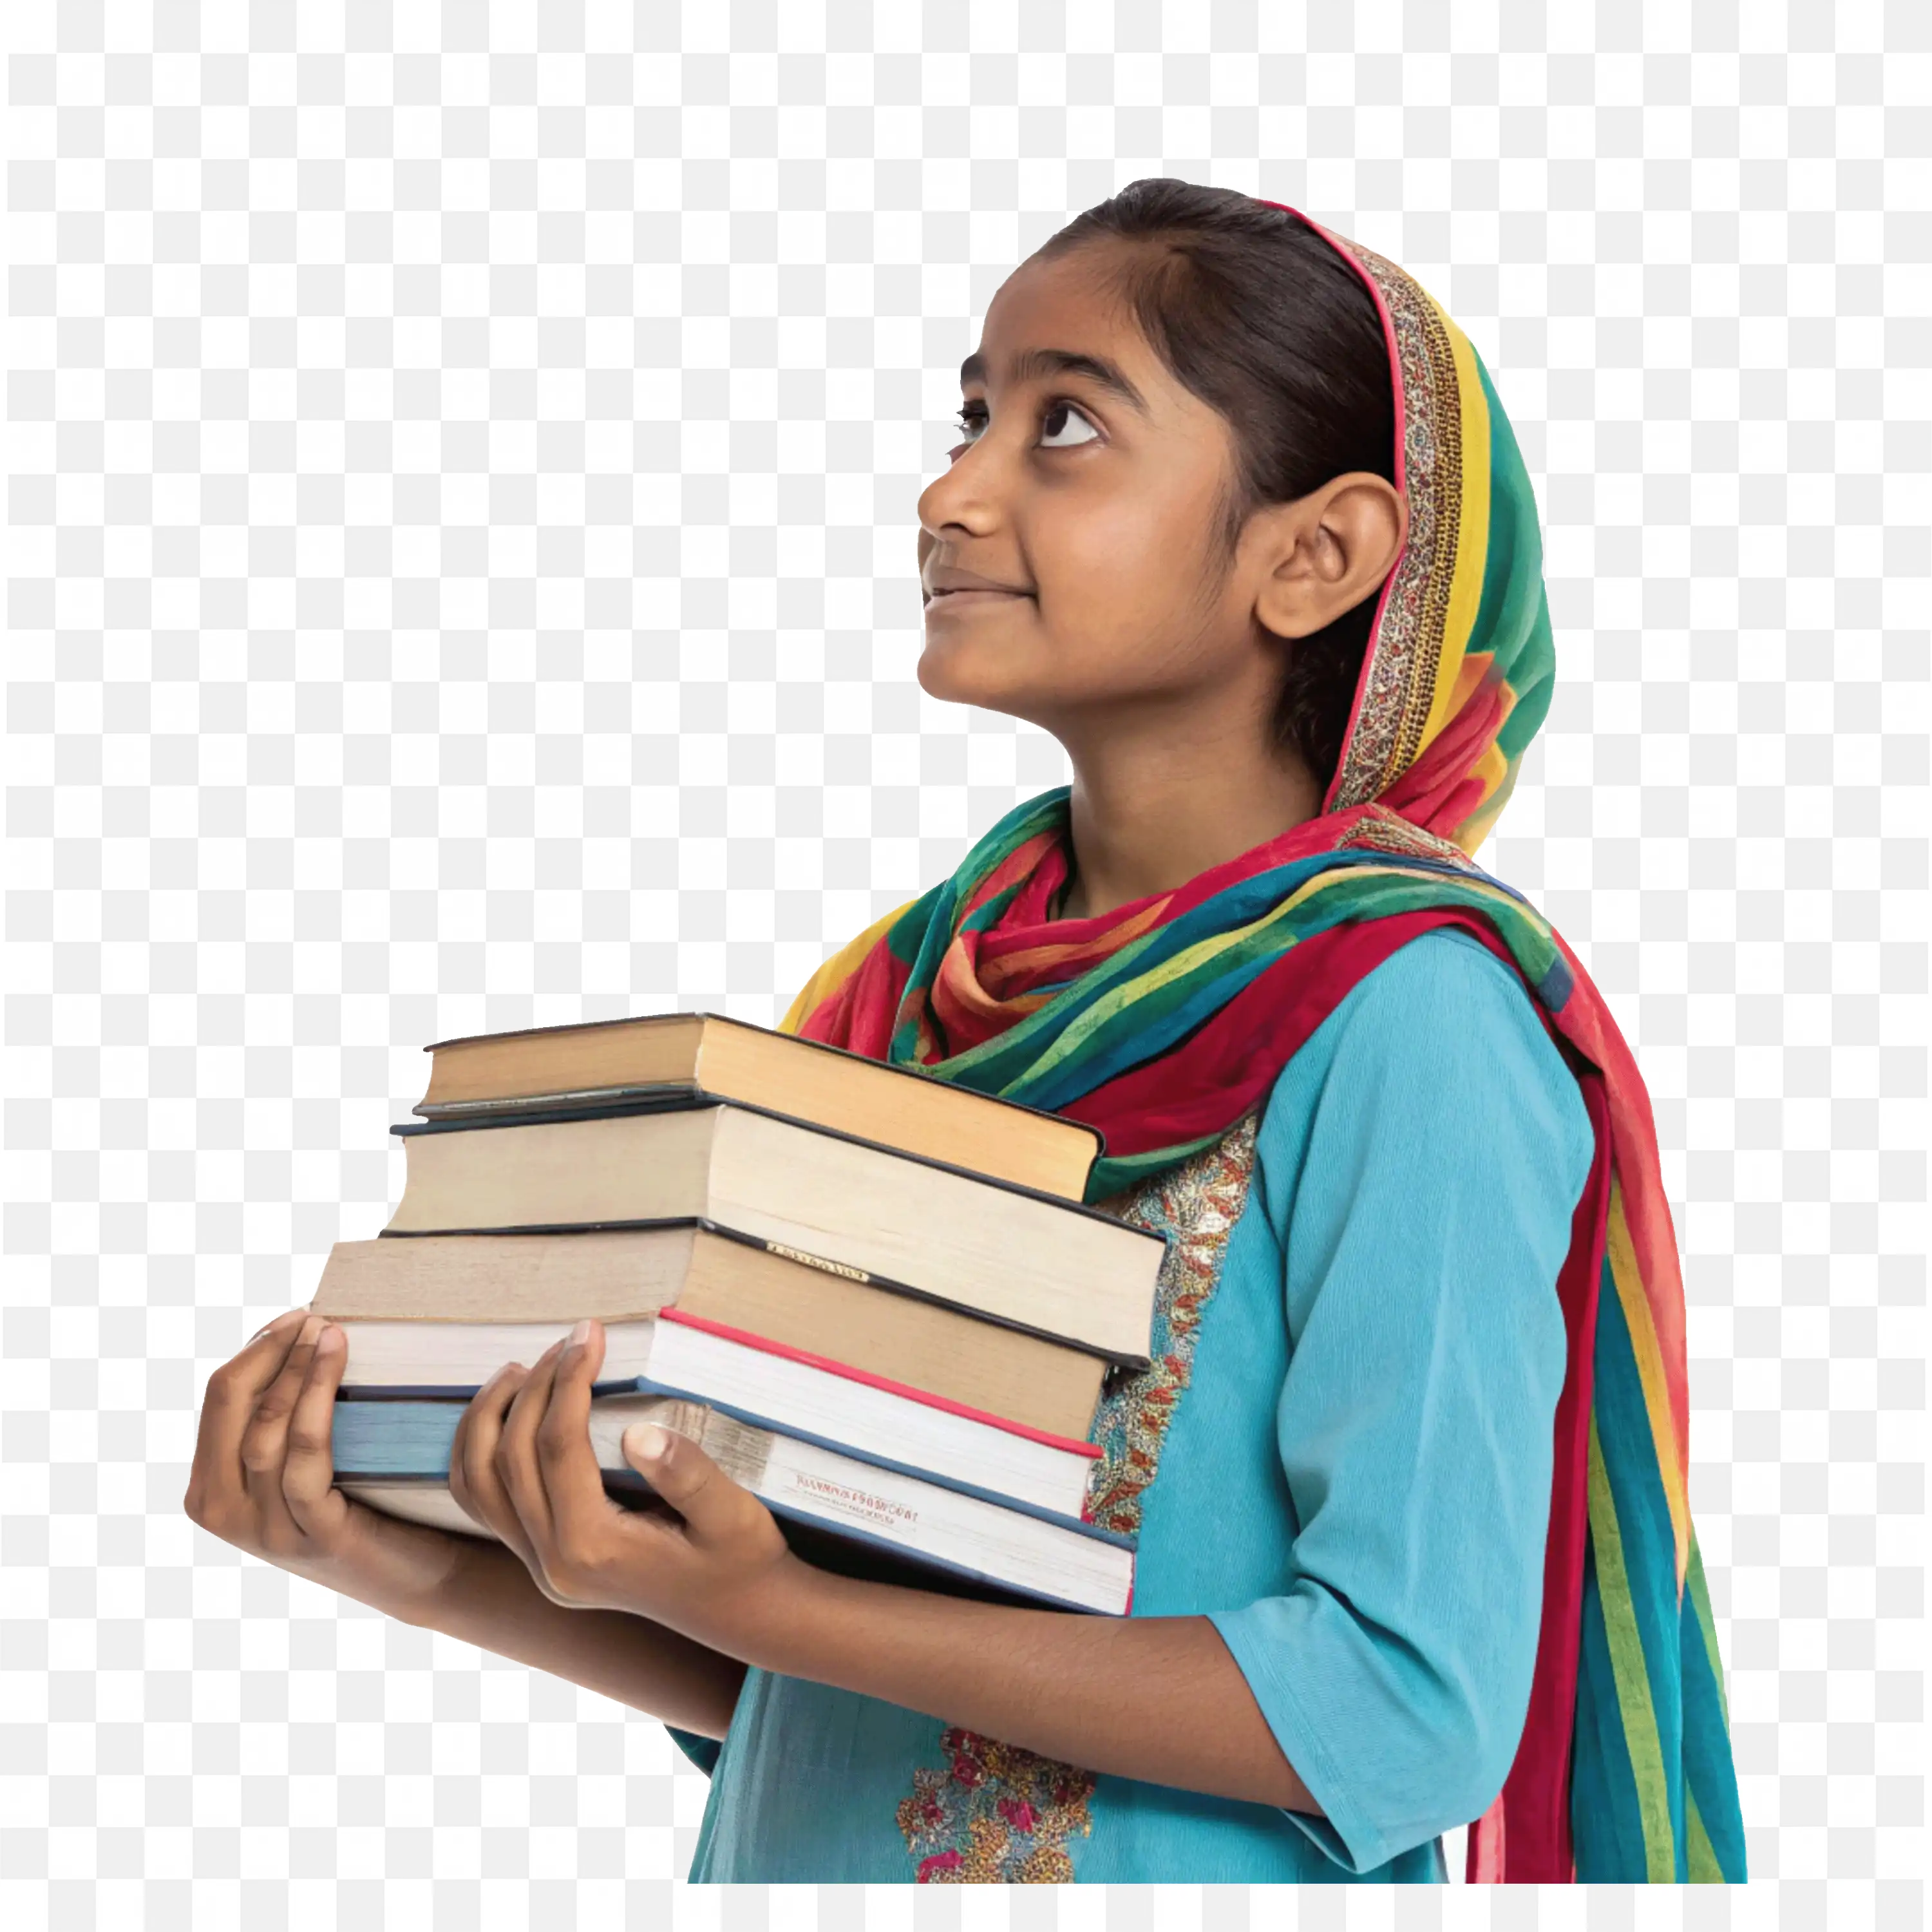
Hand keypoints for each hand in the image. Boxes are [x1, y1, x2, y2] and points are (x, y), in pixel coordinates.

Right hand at [184, 1308, 466, 1619]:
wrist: (414, 1571)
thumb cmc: (363, 1501)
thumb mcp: (303, 1460)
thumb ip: (280, 1417)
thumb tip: (292, 1332)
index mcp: (210, 1488)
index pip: (218, 1398)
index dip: (257, 1348)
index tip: (297, 1316)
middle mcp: (224, 1513)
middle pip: (231, 1406)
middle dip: (273, 1351)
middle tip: (313, 1316)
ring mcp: (266, 1530)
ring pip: (267, 1429)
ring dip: (299, 1370)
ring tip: (330, 1330)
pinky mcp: (315, 1535)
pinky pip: (306, 1458)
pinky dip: (318, 1401)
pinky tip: (337, 1363)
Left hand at [449, 1318, 795, 1650]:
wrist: (739, 1611)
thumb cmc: (741, 1558)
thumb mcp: (734, 1516)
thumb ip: (690, 1476)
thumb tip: (640, 1434)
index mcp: (593, 1552)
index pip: (558, 1448)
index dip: (570, 1381)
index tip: (592, 1334)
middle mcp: (553, 1565)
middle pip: (511, 1459)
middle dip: (536, 1387)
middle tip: (571, 1341)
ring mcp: (540, 1568)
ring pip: (480, 1485)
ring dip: (489, 1420)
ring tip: (522, 1370)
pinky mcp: (541, 1563)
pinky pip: (486, 1505)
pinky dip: (480, 1455)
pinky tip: (506, 1417)